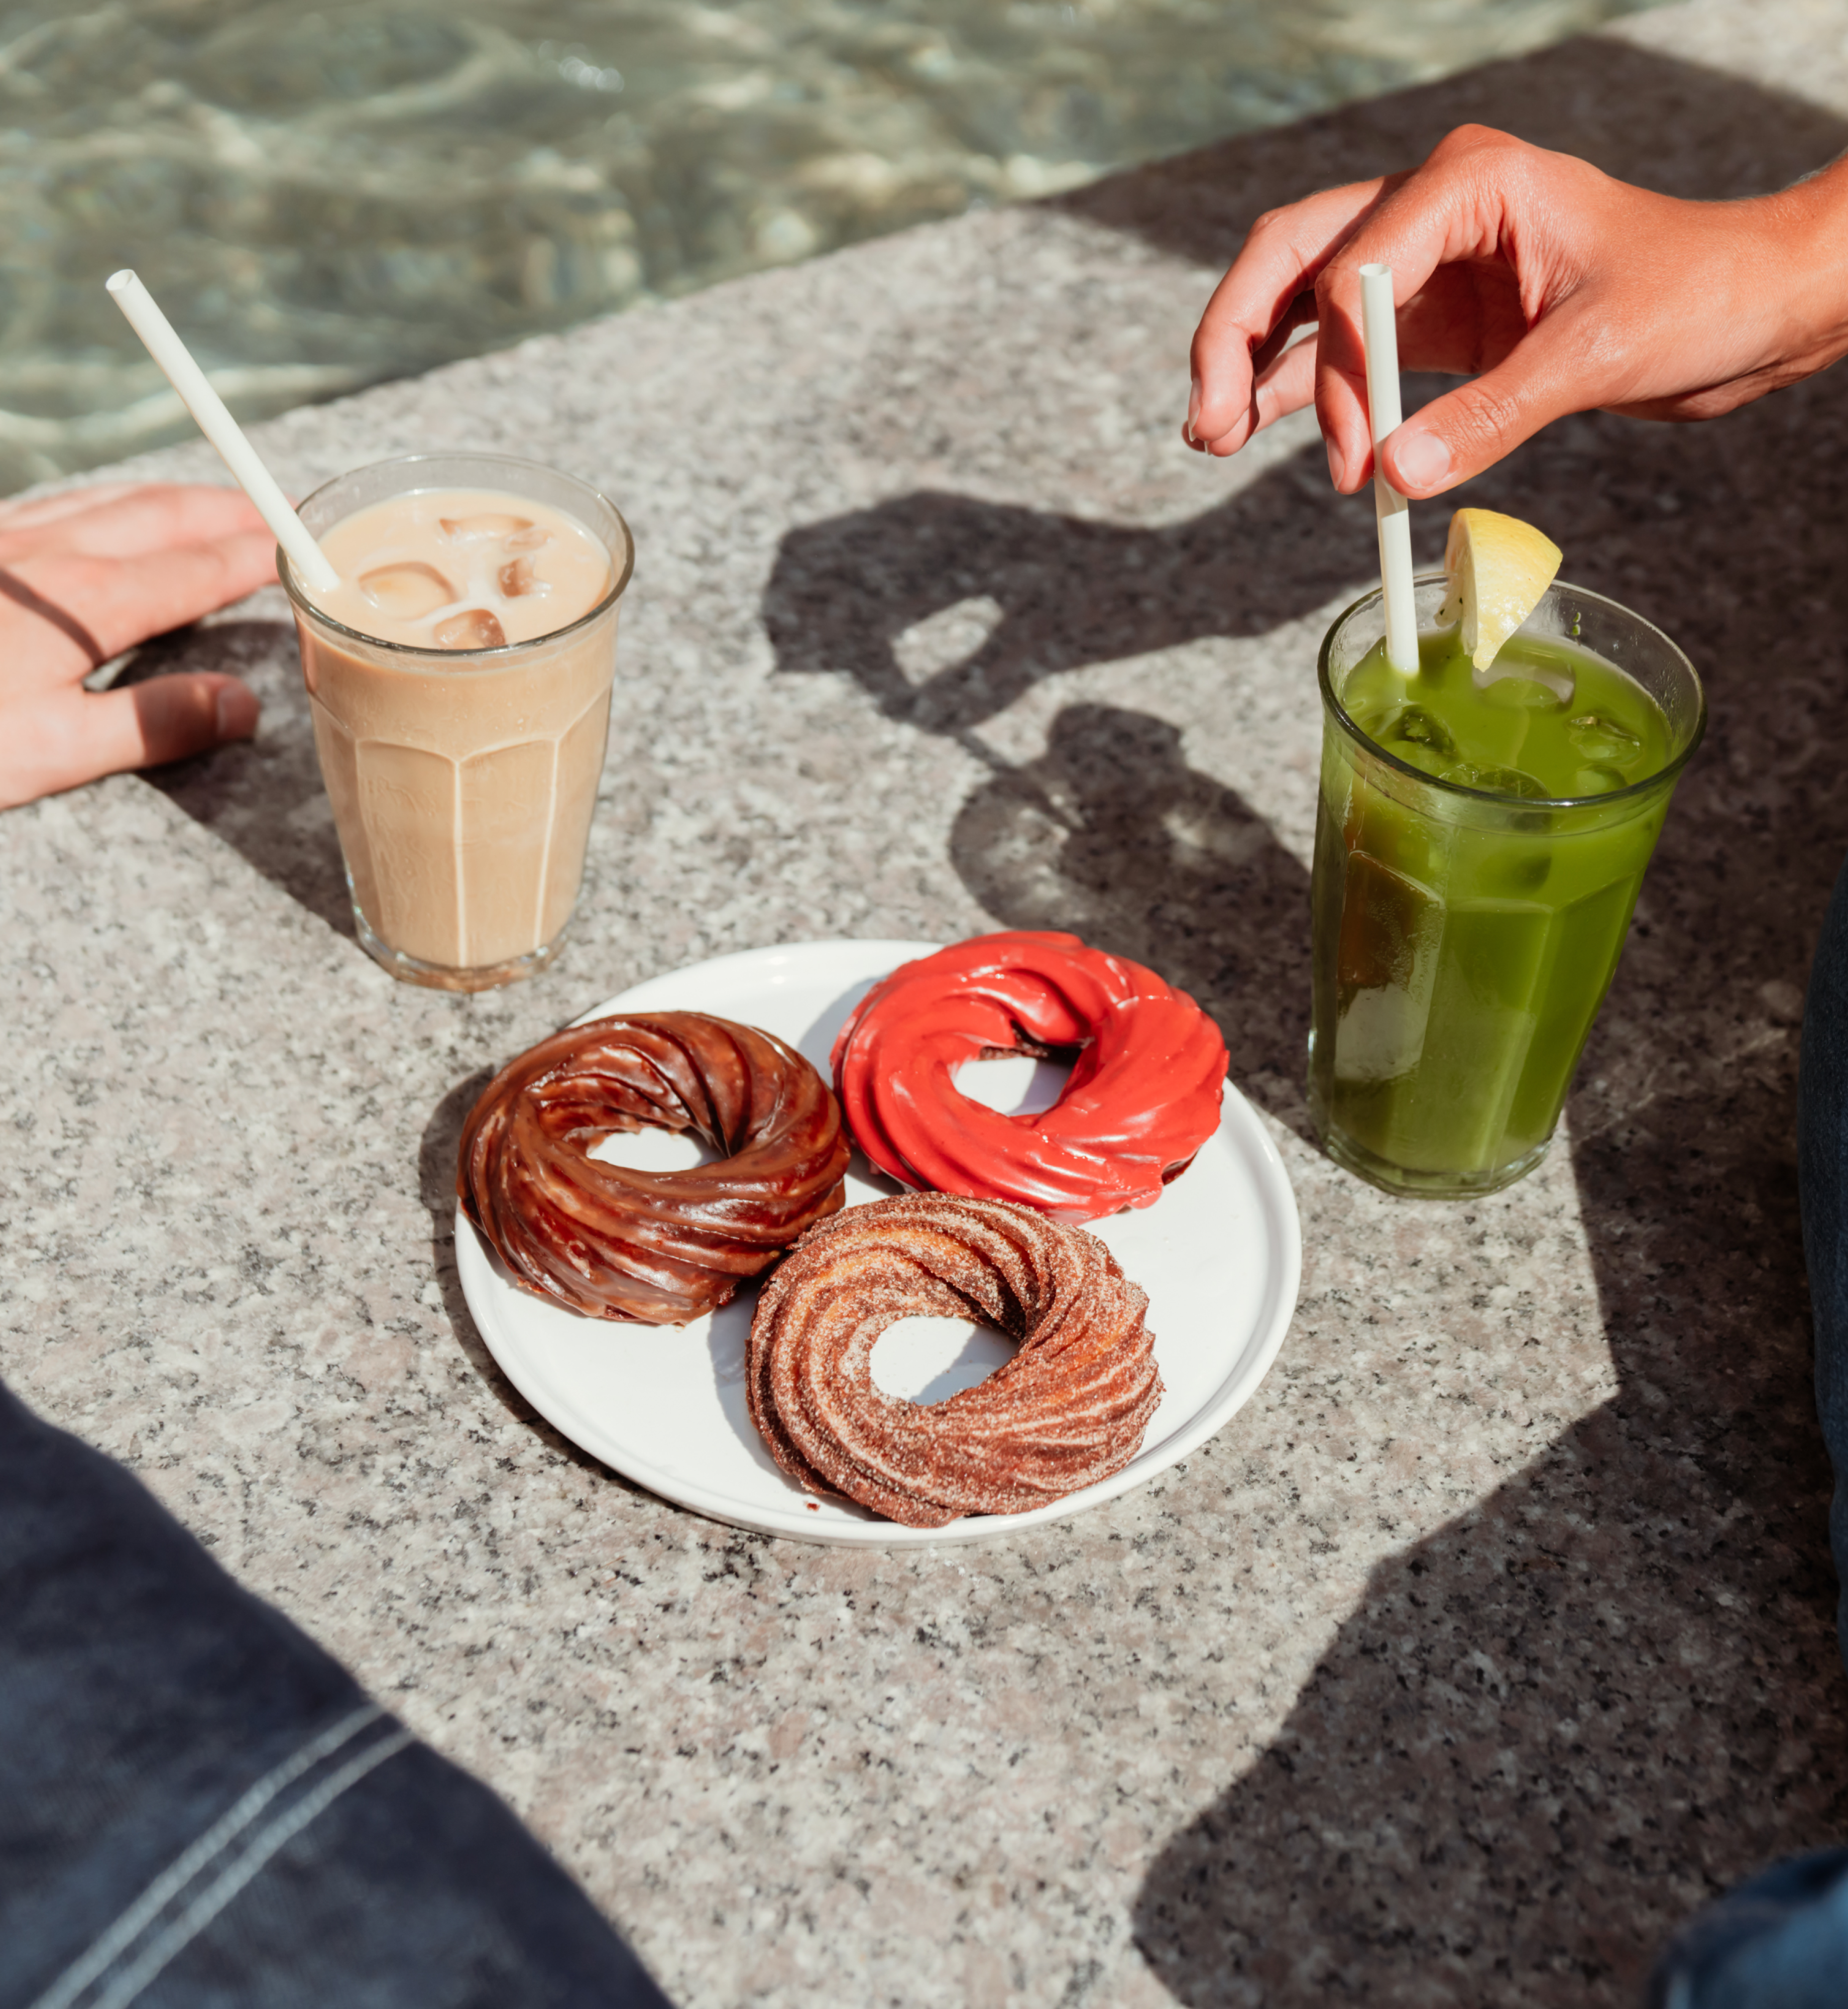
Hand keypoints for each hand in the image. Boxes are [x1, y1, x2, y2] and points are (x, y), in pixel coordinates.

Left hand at [0, 482, 277, 810]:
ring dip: (165, 498)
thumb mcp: (45, 751)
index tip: (303, 547)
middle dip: (224, 508)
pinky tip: (95, 518)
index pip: (197, 569)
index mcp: (87, 604)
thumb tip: (243, 704)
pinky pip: (53, 509)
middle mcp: (48, 556)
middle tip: (274, 510)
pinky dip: (102, 505)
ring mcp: (2, 543)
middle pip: (156, 514)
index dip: (256, 556)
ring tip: (204, 504)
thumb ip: (150, 724)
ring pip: (102, 501)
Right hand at [1185, 124, 1847, 496]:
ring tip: (1211, 434)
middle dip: (1236, 337)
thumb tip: (1396, 475)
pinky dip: (1300, 390)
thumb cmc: (1694, 295)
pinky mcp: (1433, 319)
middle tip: (1205, 419)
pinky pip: (1341, 350)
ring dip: (1252, 365)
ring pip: (1301, 303)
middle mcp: (1432, 210)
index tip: (1355, 457)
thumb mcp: (1595, 355)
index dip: (1335, 369)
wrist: (1747, 308)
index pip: (1354, 267)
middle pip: (1292, 258)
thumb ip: (1493, 416)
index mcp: (1467, 183)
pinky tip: (1256, 428)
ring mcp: (1425, 263)